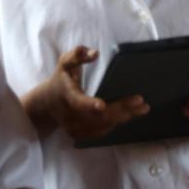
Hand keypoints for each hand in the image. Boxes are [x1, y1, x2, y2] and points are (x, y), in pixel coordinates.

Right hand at [26, 46, 148, 138]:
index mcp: (66, 96)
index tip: (101, 105)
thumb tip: (94, 53)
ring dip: (123, 118)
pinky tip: (130, 115)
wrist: (45, 103)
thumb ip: (77, 55)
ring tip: (142, 108)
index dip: (89, 104)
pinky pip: (100, 132)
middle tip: (140, 101)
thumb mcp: (65, 64)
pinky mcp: (79, 134)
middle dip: (120, 109)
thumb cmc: (61, 79)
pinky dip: (116, 123)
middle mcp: (69, 115)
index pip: (77, 102)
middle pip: (96, 116)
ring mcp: (73, 127)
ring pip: (101, 126)